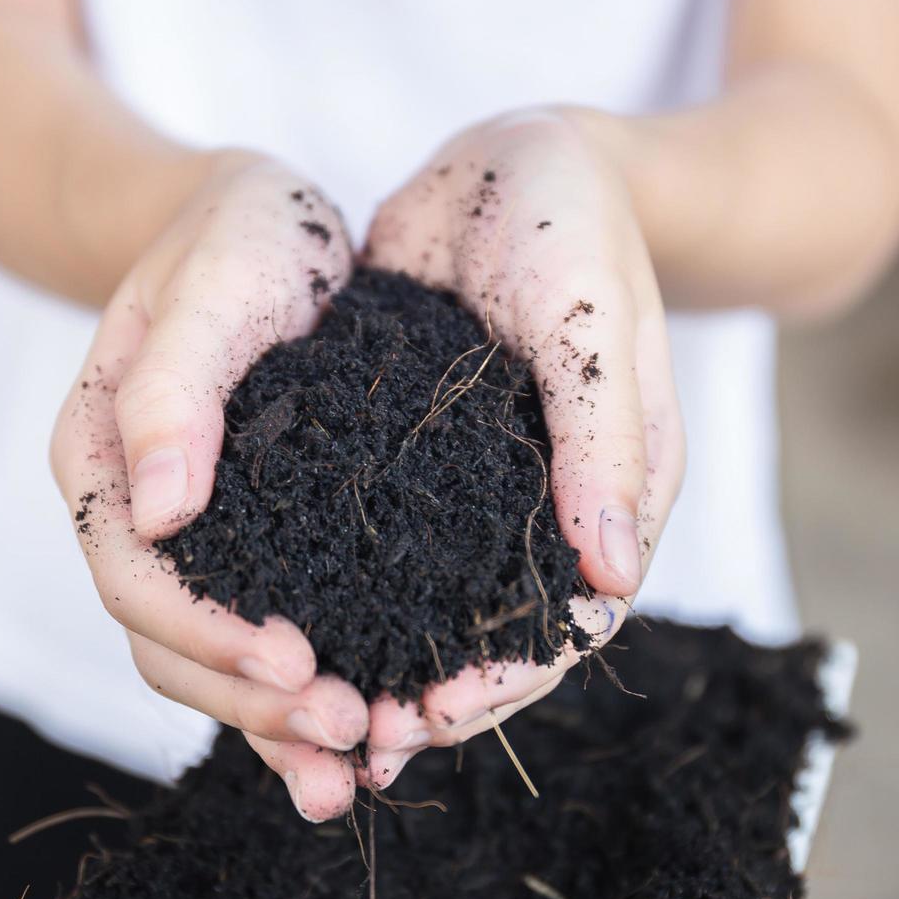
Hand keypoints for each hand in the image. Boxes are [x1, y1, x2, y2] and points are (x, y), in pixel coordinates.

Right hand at [51, 153, 364, 820]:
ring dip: (271, 723)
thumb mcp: (218, 286)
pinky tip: (355, 734)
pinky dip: (293, 691)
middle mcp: (133, 510)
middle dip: (248, 700)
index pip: (130, 575)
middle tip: (344, 728)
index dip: (204, 633)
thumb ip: (175, 389)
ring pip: (204, 657)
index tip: (293, 664)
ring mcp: (185, 534)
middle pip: (164, 641)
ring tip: (350, 766)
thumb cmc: (239, 234)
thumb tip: (159, 510)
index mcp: (99, 455)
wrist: (259, 220)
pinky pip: (255, 630)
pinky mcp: (245, 540)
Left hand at [357, 109, 685, 787]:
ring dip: (380, 661)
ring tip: (309, 712)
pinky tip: (282, 617)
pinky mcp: (419, 456)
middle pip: (496, 636)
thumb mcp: (593, 321)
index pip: (570, 622)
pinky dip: (344, 588)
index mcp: (614, 494)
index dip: (505, 682)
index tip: (427, 719)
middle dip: (431, 697)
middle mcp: (547, 508)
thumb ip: (607, 442)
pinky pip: (384, 541)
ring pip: (432, 604)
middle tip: (352, 743)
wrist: (516, 155)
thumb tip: (617, 577)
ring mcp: (480, 487)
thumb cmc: (575, 227)